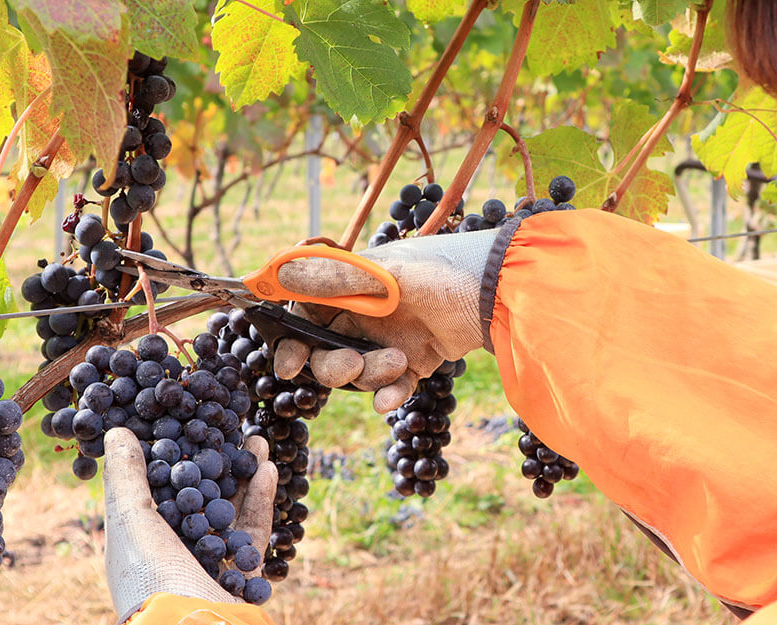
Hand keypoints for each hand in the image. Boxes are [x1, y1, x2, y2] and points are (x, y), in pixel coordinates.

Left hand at [102, 428, 276, 619]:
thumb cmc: (151, 577)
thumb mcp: (130, 521)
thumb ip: (126, 477)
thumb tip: (116, 431)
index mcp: (142, 538)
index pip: (159, 486)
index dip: (175, 452)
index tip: (188, 421)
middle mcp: (174, 548)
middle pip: (199, 493)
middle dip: (216, 459)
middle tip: (229, 427)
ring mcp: (208, 560)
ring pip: (229, 508)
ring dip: (244, 473)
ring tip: (257, 440)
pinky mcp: (240, 571)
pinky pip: (253, 530)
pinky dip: (262, 500)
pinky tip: (269, 470)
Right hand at [273, 228, 495, 412]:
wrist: (497, 295)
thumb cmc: (440, 272)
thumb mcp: (383, 275)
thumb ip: (330, 280)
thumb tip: (279, 274)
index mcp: (349, 287)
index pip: (305, 318)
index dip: (293, 344)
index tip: (290, 365)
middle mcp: (364, 314)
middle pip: (327, 353)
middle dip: (333, 366)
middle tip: (351, 366)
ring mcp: (388, 339)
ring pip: (358, 373)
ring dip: (370, 375)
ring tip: (398, 363)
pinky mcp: (414, 363)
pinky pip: (391, 387)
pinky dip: (389, 394)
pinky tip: (391, 400)